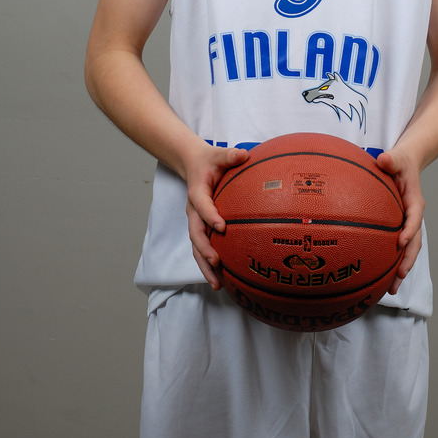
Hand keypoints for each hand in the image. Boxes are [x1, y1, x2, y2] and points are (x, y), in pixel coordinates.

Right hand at [184, 144, 249, 289]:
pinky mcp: (200, 228)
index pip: (202, 205)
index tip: (222, 227)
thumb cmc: (210, 160)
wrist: (193, 164)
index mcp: (197, 192)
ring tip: (216, 283)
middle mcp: (193, 210)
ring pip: (197, 247)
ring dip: (204, 265)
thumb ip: (230, 155)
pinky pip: (202, 248)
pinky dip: (208, 264)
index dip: (210, 216)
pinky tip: (221, 280)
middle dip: (204, 249)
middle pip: (195, 233)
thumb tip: (244, 154)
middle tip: (217, 262)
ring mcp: (196, 221)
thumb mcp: (219, 154)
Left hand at [375, 146, 424, 295]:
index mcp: (414, 202)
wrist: (405, 165)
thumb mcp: (396, 158)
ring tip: (391, 289)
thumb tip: (383, 158)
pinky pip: (396, 247)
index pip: (414, 218)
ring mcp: (407, 225)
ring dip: (401, 269)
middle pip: (414, 243)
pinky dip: (391, 262)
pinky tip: (379, 277)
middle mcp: (413, 217)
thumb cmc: (399, 162)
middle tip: (398, 276)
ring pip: (407, 250)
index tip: (400, 242)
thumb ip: (391, 159)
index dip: (409, 230)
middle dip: (408, 260)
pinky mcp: (399, 228)